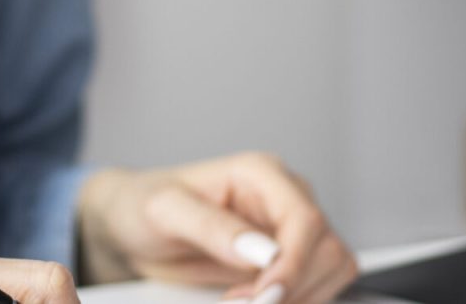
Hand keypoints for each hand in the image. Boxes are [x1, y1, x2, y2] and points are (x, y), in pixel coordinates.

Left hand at [79, 152, 357, 303]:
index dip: (294, 264)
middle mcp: (284, 199)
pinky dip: (299, 301)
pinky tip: (259, 303)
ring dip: (300, 298)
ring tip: (244, 302)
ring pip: (333, 269)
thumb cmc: (143, 205)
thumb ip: (212, 228)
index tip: (268, 295)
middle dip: (292, 287)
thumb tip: (262, 251)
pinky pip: (319, 285)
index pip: (305, 219)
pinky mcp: (287, 260)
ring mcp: (290, 231)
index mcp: (260, 174)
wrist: (131, 227)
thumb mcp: (164, 211)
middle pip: (328, 249)